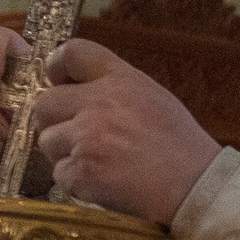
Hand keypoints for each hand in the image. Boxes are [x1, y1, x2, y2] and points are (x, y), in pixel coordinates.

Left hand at [31, 39, 222, 224]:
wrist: (195, 187)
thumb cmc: (181, 147)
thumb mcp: (154, 98)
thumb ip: (116, 88)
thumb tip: (80, 90)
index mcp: (121, 79)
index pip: (73, 52)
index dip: (57, 66)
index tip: (57, 81)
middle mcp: (99, 102)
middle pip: (45, 103)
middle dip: (55, 121)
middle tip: (74, 136)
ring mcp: (87, 138)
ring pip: (47, 141)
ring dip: (64, 154)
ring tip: (96, 163)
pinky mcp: (82, 172)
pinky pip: (59, 174)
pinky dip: (76, 182)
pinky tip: (102, 183)